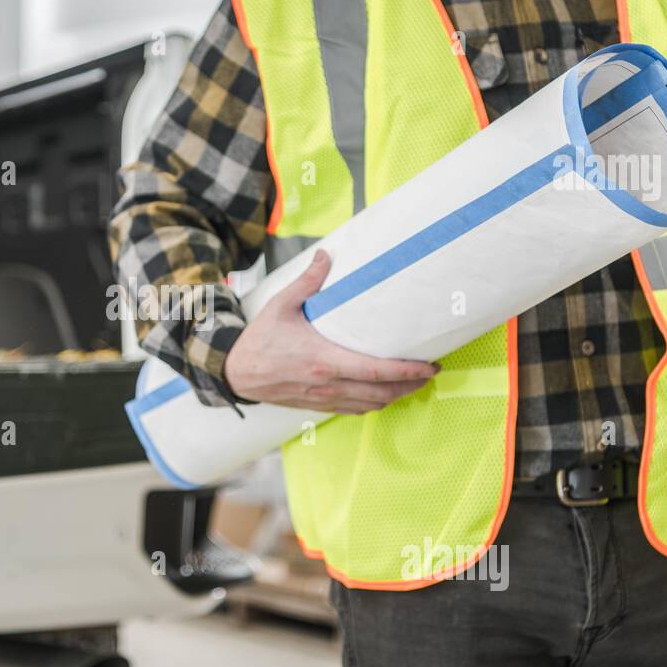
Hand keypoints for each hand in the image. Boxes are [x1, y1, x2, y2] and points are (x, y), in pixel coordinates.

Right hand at [223, 250, 438, 413]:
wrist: (236, 373)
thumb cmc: (259, 341)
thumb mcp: (281, 306)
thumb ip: (308, 282)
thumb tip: (326, 255)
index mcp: (325, 361)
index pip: (377, 371)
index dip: (408, 371)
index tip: (429, 366)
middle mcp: (328, 385)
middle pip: (382, 393)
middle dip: (410, 385)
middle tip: (429, 373)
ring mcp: (324, 399)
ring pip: (371, 404)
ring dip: (396, 396)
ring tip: (412, 384)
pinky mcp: (317, 406)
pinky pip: (354, 410)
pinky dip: (374, 404)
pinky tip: (381, 394)